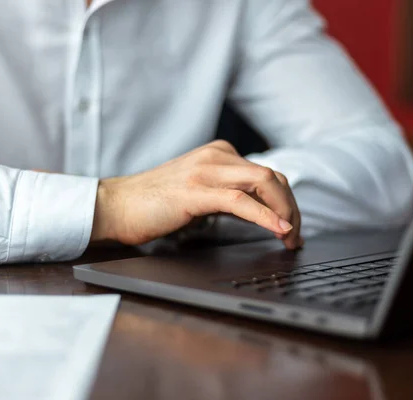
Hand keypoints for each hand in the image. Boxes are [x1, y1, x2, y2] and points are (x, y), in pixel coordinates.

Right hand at [90, 140, 302, 248]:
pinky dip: (265, 216)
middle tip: (296, 237)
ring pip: (264, 182)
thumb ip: (231, 197)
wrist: (116, 205)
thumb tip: (264, 215)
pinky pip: (240, 201)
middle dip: (292, 209)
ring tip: (290, 238)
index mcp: (220, 154)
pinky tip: (277, 229)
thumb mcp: (202, 194)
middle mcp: (217, 156)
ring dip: (285, 212)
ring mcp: (206, 171)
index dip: (287, 202)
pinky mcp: (195, 191)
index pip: (268, 175)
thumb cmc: (155, 204)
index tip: (293, 228)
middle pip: (273, 177)